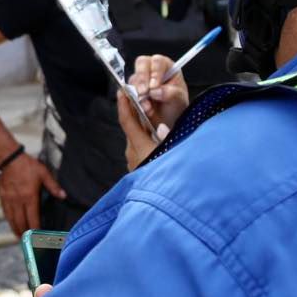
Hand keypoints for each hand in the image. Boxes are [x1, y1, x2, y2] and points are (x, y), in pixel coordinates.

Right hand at [0, 153, 63, 237]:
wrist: (8, 158)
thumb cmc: (27, 164)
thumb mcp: (43, 173)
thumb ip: (53, 186)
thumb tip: (63, 196)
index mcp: (29, 197)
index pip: (33, 218)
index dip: (36, 230)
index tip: (39, 238)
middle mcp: (18, 201)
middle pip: (21, 222)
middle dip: (25, 234)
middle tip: (29, 243)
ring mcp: (9, 200)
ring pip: (12, 220)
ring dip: (16, 230)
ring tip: (20, 238)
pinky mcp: (2, 197)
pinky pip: (5, 213)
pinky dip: (9, 221)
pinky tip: (12, 224)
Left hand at [117, 55, 188, 170]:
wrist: (162, 206)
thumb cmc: (171, 180)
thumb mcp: (173, 155)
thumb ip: (169, 140)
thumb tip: (163, 128)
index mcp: (140, 148)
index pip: (128, 121)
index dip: (124, 104)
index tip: (123, 90)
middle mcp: (133, 154)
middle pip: (132, 128)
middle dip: (136, 112)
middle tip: (143, 98)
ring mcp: (134, 163)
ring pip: (136, 139)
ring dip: (143, 127)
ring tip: (153, 117)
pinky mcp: (138, 170)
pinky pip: (140, 149)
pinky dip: (146, 140)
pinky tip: (157, 140)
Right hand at [131, 54, 189, 132]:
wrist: (168, 121)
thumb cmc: (176, 106)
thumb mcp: (180, 100)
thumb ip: (171, 93)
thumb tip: (156, 91)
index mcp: (166, 67)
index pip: (158, 61)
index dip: (155, 72)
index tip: (154, 86)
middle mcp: (152, 69)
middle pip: (141, 64)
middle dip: (141, 79)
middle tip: (143, 93)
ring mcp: (140, 80)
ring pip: (133, 79)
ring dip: (137, 93)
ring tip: (147, 107)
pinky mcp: (131, 90)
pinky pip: (127, 92)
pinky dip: (132, 101)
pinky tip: (142, 109)